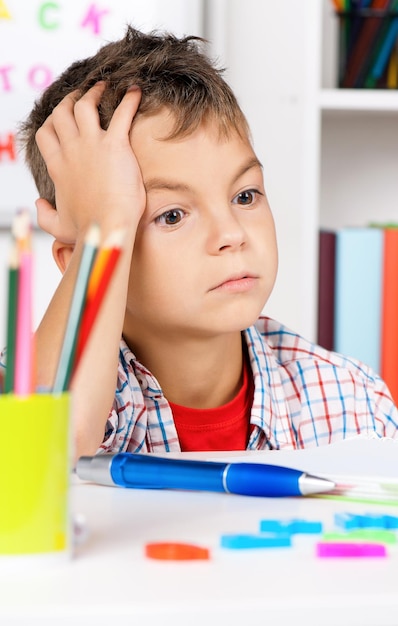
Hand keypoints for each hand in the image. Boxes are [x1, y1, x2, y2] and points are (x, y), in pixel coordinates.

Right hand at [35, 82, 145, 242]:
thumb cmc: (86, 230)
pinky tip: (136, 90)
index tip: (60, 118)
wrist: (106, 229)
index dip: (51, 122)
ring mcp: (92, 145)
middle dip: (69, 100)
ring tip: (102, 86)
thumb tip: (39, 204)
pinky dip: (130, 99)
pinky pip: (122, 113)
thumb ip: (44, 214)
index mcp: (58, 166)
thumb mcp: (57, 225)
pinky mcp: (116, 145)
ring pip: (84, 105)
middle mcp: (71, 150)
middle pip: (62, 113)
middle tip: (80, 95)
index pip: (46, 134)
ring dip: (92, 93)